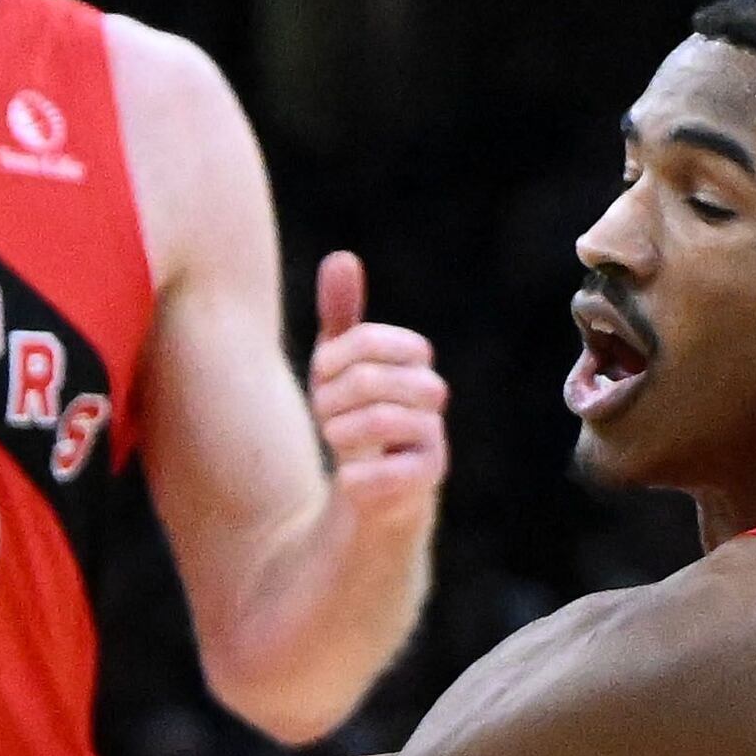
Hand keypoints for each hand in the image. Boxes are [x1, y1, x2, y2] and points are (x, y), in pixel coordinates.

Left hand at [306, 251, 449, 536]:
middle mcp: (430, 395)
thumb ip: (342, 317)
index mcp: (413, 361)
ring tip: (333, 441)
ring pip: (383, 420)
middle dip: (333, 397)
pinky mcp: (426, 483)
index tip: (321, 378)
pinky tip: (347, 480)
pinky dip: (359, 478)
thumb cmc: (356, 422)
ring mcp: (433, 440)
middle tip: (325, 415)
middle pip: (370, 378)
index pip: (368, 342)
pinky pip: (394, 475)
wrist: (371, 497)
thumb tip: (342, 257)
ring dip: (341, 431)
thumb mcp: (339, 369)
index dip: (333, 359)